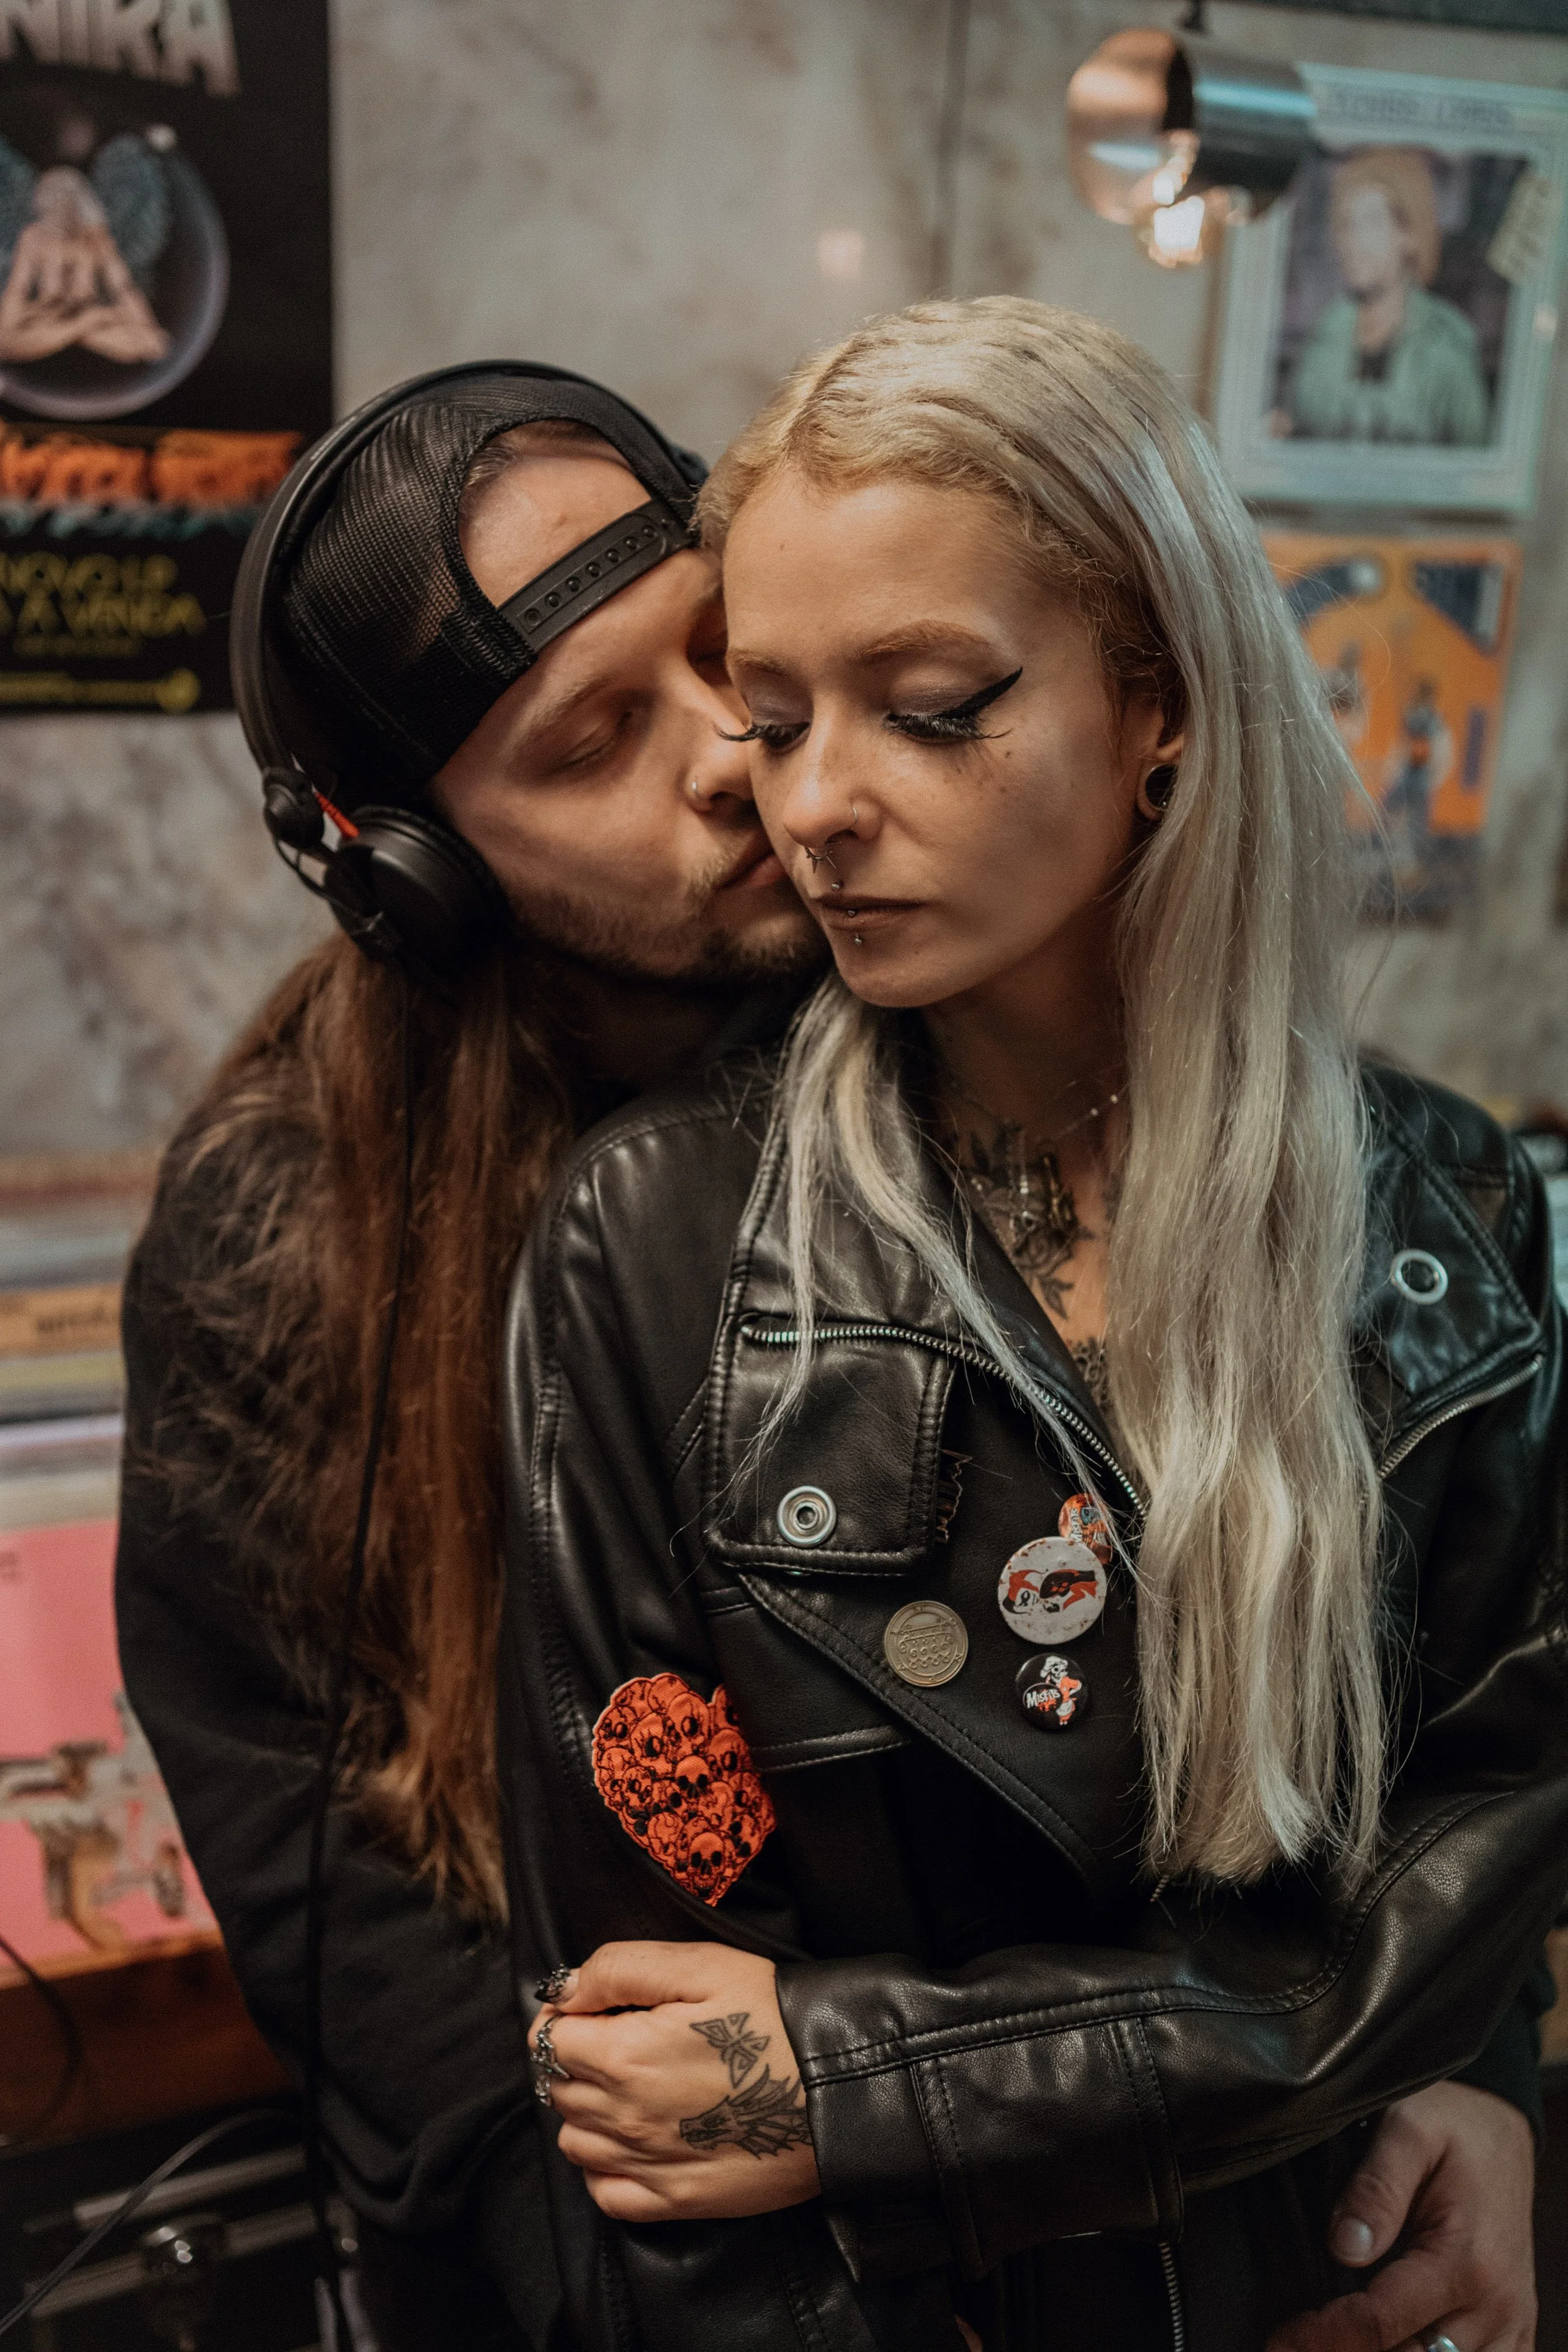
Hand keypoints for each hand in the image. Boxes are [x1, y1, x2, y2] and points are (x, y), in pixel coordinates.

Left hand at [528, 1939, 820, 2223]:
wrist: (837, 2089)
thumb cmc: (774, 2018)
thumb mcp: (701, 1966)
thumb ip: (619, 1968)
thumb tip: (563, 1989)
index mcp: (623, 2056)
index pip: (549, 2038)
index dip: (568, 2015)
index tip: (596, 2007)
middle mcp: (623, 2119)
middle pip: (560, 2088)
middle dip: (578, 2059)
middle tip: (623, 2038)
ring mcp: (647, 2165)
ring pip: (575, 2141)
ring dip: (589, 2111)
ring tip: (632, 2086)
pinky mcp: (675, 2201)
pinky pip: (606, 2193)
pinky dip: (606, 2168)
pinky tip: (636, 2139)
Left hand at [1265, 2081, 1534, 2351]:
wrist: (1503, 2131)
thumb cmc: (1453, 2124)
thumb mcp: (1408, 2129)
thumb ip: (1375, 2187)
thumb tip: (1343, 2246)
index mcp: (1464, 2261)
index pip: (1380, 2323)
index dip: (1322, 2337)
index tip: (1278, 2339)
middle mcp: (1493, 2306)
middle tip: (1297, 2342)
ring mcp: (1508, 2324)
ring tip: (1335, 2337)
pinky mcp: (1514, 2330)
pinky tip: (1392, 2340)